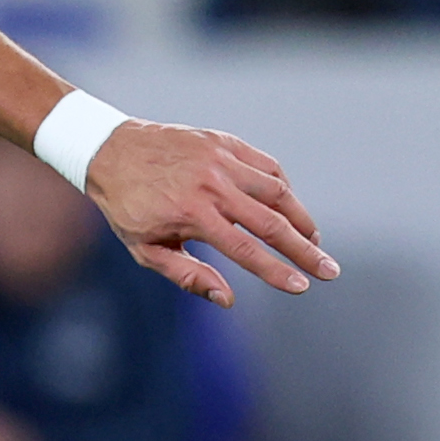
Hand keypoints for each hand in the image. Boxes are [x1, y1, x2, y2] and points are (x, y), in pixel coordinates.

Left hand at [82, 119, 336, 306]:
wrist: (109, 150)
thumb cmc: (126, 207)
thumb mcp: (145, 249)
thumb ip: (187, 275)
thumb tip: (227, 299)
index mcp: (192, 215)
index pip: (247, 251)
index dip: (278, 271)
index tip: (303, 286)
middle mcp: (212, 185)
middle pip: (272, 223)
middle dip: (306, 251)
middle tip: (330, 270)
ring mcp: (221, 160)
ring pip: (277, 191)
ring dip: (301, 219)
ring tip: (314, 242)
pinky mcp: (225, 142)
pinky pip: (266, 166)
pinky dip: (283, 188)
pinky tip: (289, 208)